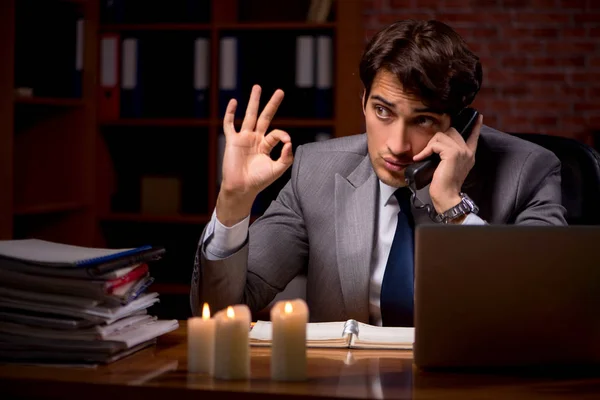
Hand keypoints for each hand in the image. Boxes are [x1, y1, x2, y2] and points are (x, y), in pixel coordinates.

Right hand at [216, 85, 292, 225]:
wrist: (242, 188)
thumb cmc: (259, 181)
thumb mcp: (277, 169)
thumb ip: (286, 157)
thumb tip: (290, 142)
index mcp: (266, 146)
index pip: (276, 133)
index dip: (282, 135)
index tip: (286, 141)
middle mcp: (255, 139)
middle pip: (265, 117)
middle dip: (272, 104)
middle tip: (280, 91)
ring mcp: (243, 138)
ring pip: (249, 116)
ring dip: (253, 101)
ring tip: (258, 87)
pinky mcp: (232, 141)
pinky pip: (230, 124)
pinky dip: (230, 113)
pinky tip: (234, 102)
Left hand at [412, 114, 483, 213]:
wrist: (447, 196)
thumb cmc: (444, 185)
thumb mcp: (448, 167)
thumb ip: (448, 156)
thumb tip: (436, 147)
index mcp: (469, 155)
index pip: (474, 136)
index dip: (475, 126)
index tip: (478, 116)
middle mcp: (467, 151)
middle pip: (451, 131)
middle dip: (437, 139)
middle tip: (429, 151)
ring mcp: (461, 151)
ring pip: (441, 136)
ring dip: (430, 145)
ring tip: (424, 156)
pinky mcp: (452, 153)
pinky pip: (435, 144)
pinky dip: (425, 151)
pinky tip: (420, 158)